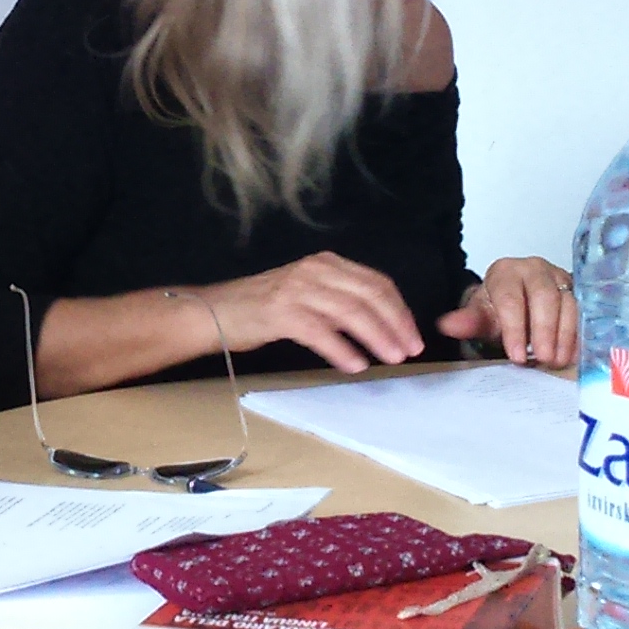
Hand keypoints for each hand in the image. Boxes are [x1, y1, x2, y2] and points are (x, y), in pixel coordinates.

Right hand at [196, 252, 424, 373]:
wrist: (215, 312)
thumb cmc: (263, 309)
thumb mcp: (308, 294)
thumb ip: (340, 302)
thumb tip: (381, 327)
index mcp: (327, 263)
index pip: (376, 282)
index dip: (399, 310)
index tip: (412, 335)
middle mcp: (315, 270)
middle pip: (369, 295)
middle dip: (395, 324)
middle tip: (410, 350)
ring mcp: (297, 289)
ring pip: (350, 311)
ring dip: (376, 337)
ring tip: (391, 358)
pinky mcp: (281, 312)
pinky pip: (321, 331)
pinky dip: (342, 349)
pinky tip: (355, 364)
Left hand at [439, 256, 577, 368]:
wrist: (517, 301)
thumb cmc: (499, 309)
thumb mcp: (481, 315)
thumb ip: (468, 321)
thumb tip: (447, 325)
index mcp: (506, 272)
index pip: (511, 298)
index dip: (514, 328)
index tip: (516, 355)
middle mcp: (535, 270)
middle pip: (544, 296)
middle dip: (544, 330)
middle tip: (543, 358)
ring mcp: (559, 278)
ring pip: (568, 302)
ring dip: (565, 334)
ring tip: (557, 361)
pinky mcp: (578, 291)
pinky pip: (584, 310)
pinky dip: (578, 334)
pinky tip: (572, 355)